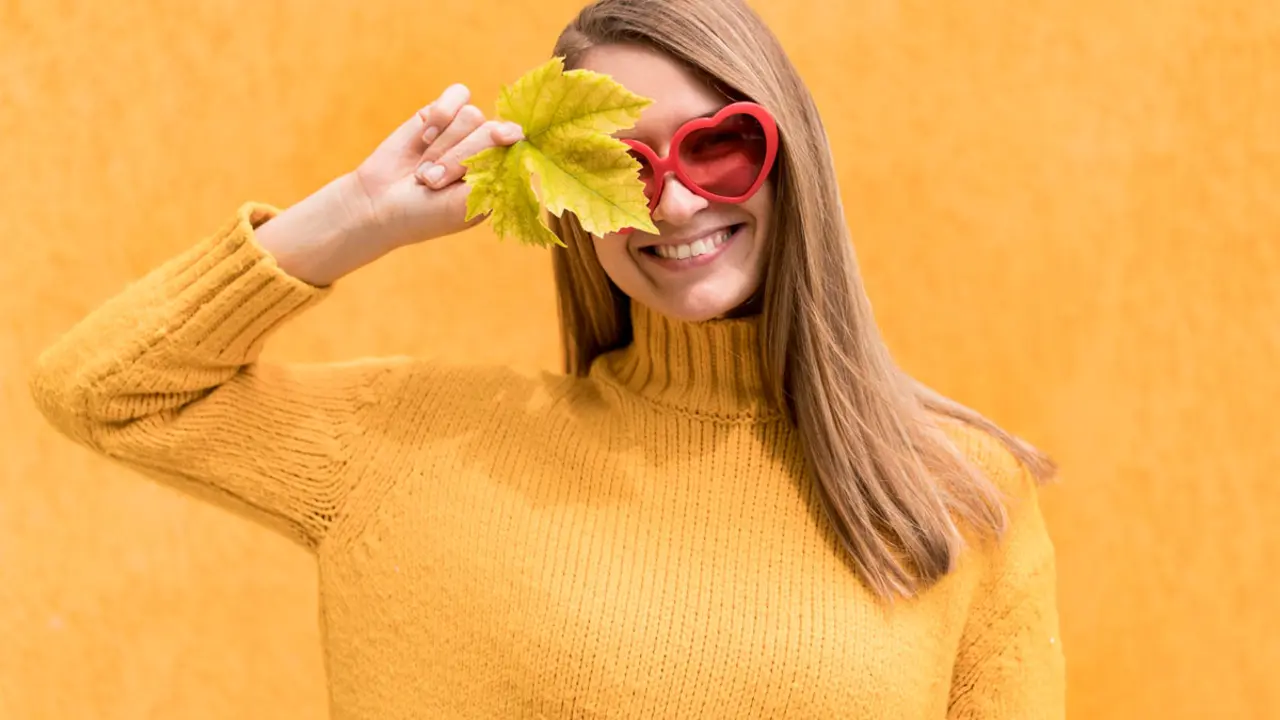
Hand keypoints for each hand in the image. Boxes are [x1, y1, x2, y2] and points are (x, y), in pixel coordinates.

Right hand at [347, 83, 524, 249]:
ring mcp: (463, 132)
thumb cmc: (426, 214)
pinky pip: (457, 95)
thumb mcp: (467, 202)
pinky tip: (425, 136)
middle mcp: (486, 152)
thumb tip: (518, 135)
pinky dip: (441, 115)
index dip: (510, 141)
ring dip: (444, 143)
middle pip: (492, 130)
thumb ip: (496, 170)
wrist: (378, 205)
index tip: (503, 141)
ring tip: (425, 168)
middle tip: (433, 180)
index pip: (518, 147)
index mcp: (500, 176)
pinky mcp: (439, 115)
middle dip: (460, 157)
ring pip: (472, 115)